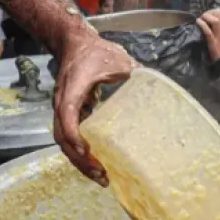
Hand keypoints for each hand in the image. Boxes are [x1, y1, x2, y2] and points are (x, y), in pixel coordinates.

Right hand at [52, 31, 133, 183]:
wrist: (73, 43)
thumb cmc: (93, 51)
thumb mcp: (116, 58)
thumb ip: (134, 71)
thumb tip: (156, 86)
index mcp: (73, 88)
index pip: (67, 114)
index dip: (74, 135)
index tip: (87, 151)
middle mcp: (63, 102)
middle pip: (62, 137)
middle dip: (79, 159)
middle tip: (101, 174)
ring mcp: (63, 110)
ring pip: (64, 141)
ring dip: (79, 161)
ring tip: (100, 176)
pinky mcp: (69, 114)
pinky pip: (69, 137)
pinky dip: (80, 153)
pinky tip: (95, 163)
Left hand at [195, 9, 219, 61]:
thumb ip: (217, 29)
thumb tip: (207, 21)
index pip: (219, 13)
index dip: (210, 11)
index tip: (205, 15)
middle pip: (217, 14)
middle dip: (207, 13)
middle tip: (201, 18)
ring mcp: (219, 36)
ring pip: (215, 21)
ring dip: (205, 17)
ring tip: (199, 20)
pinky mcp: (213, 43)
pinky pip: (209, 32)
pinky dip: (203, 25)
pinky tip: (198, 22)